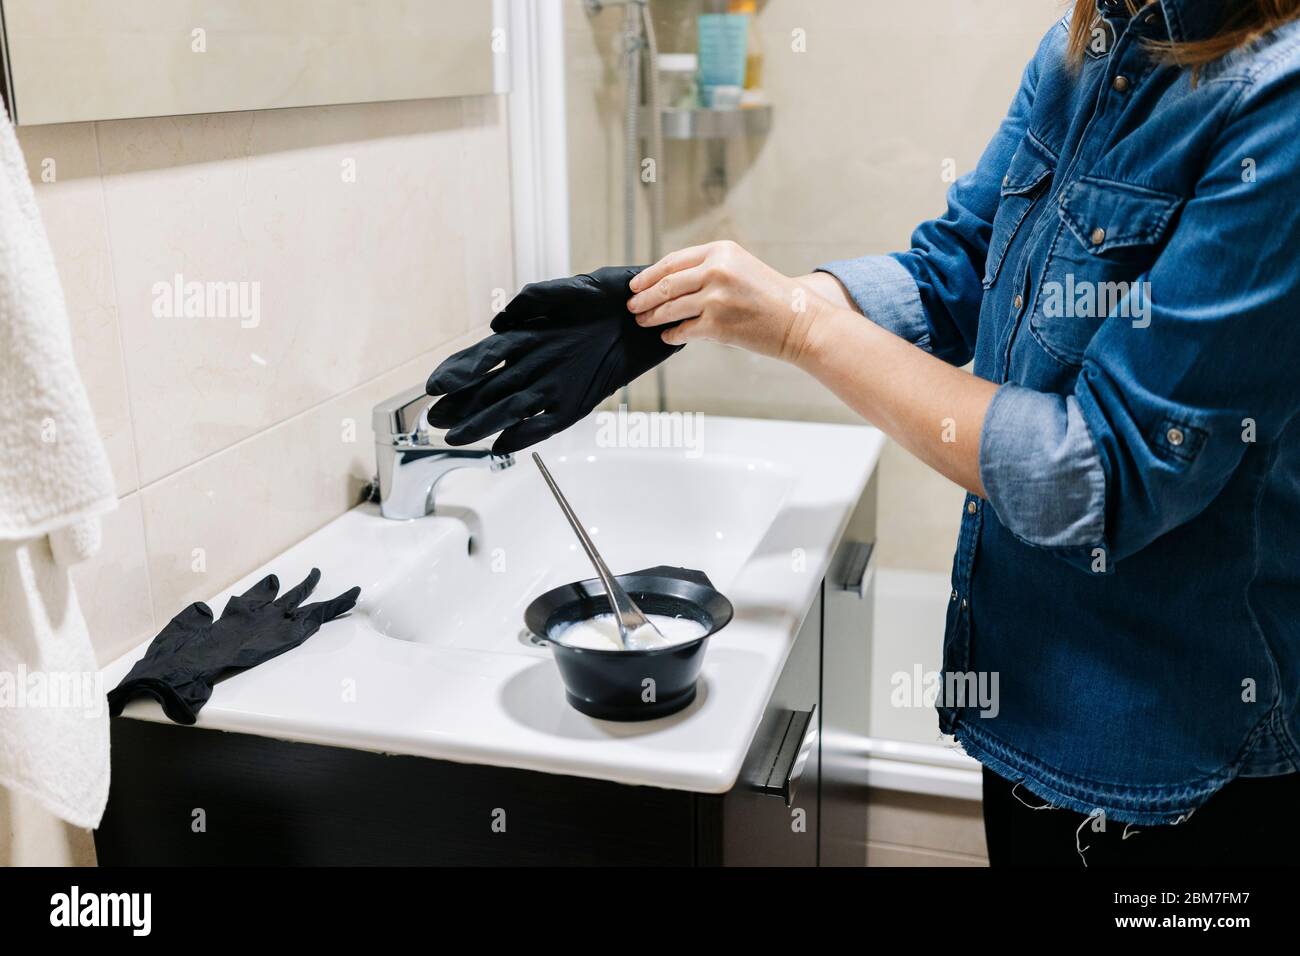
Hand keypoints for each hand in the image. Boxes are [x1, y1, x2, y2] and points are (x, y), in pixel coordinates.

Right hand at [425, 267, 682, 453]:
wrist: (650, 313)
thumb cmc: (610, 297)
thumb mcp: (570, 290)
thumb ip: (534, 300)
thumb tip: (500, 321)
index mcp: (526, 335)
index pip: (481, 357)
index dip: (457, 370)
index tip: (435, 384)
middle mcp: (534, 362)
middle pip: (488, 388)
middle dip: (460, 405)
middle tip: (434, 420)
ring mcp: (552, 384)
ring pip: (509, 406)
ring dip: (483, 422)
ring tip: (457, 435)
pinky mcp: (576, 402)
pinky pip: (546, 423)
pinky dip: (526, 434)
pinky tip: (505, 445)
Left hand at [627, 241, 825, 362]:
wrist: (799, 321)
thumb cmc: (770, 297)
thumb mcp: (740, 267)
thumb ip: (708, 270)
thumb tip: (669, 284)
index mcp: (720, 251)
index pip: (673, 261)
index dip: (649, 274)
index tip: (636, 284)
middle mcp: (716, 270)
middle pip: (666, 284)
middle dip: (644, 297)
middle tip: (632, 305)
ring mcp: (715, 298)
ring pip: (669, 308)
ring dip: (652, 316)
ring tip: (642, 320)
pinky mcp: (717, 324)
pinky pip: (683, 330)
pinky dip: (671, 334)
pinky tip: (667, 335)